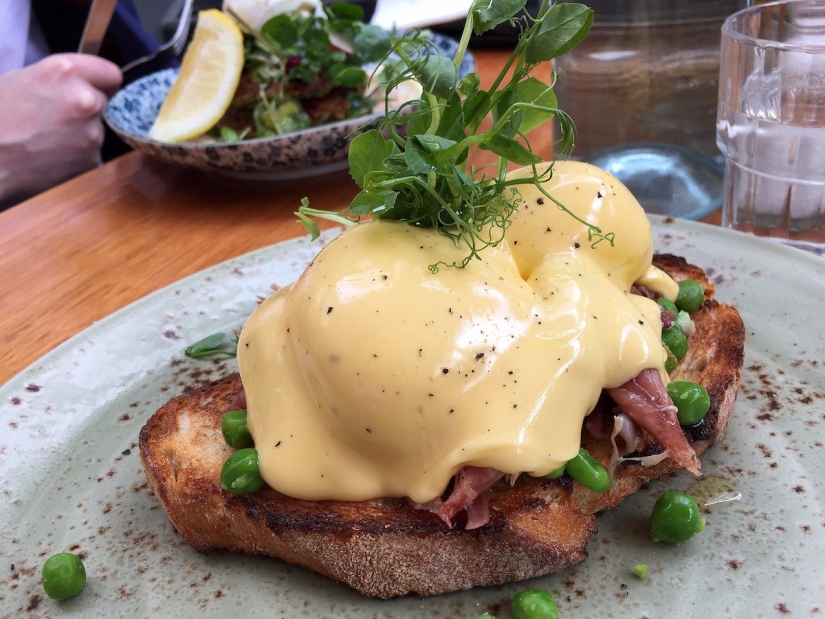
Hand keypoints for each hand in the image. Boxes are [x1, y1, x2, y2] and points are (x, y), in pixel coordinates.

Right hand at [0, 54, 122, 203]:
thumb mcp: (22, 78)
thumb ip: (60, 79)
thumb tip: (82, 83)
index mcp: (66, 72)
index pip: (111, 74)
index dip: (100, 83)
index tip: (94, 89)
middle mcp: (85, 100)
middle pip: (104, 103)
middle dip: (87, 109)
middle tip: (57, 118)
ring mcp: (92, 134)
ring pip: (97, 130)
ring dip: (81, 134)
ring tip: (48, 139)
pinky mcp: (91, 161)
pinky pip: (91, 155)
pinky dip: (77, 157)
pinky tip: (51, 157)